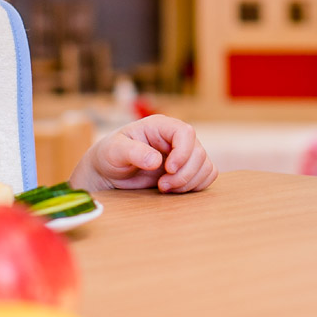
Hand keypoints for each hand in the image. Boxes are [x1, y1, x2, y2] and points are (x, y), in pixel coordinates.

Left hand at [73, 116, 216, 193]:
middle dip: (183, 174)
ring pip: (205, 166)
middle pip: (199, 152)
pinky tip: (175, 190)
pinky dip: (196, 185)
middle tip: (162, 186)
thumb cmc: (110, 155)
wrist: (109, 172)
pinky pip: (207, 175)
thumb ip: (133, 152)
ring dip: (189, 182)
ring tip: (165, 189)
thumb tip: (156, 160)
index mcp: (160, 126)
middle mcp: (176, 138)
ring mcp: (184, 154)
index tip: (169, 169)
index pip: (186, 132)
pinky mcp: (187, 169)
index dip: (183, 152)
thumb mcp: (115, 150)